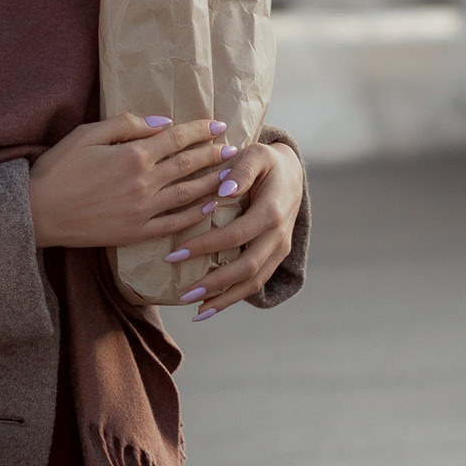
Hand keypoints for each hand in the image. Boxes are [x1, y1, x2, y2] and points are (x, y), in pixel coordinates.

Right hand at [29, 114, 235, 250]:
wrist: (37, 212)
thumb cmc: (58, 168)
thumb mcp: (86, 134)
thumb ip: (125, 124)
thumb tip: (161, 123)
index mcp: (131, 155)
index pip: (175, 139)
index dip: (199, 131)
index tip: (218, 125)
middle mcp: (143, 182)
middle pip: (187, 165)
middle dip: (213, 154)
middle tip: (233, 148)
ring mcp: (142, 210)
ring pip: (187, 194)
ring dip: (211, 182)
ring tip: (230, 174)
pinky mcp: (135, 232)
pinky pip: (173, 224)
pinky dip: (193, 215)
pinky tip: (207, 207)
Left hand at [169, 140, 303, 321]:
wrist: (290, 174)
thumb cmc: (265, 162)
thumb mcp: (256, 155)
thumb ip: (241, 170)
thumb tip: (223, 188)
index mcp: (271, 211)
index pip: (235, 235)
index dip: (205, 246)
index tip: (174, 254)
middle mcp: (279, 235)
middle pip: (247, 268)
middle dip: (214, 283)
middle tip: (184, 293)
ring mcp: (279, 249)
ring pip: (254, 283)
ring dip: (225, 299)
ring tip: (196, 310)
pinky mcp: (275, 257)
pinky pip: (256, 283)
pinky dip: (234, 297)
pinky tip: (210, 307)